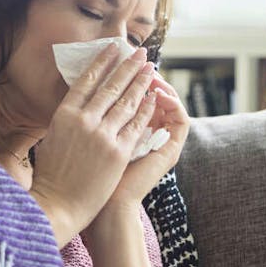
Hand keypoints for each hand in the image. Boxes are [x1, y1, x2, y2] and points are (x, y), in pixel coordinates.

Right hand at [28, 44, 159, 246]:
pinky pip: (136, 125)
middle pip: (111, 86)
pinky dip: (146, 109)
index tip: (113, 49)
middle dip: (128, 66)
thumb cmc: (51, 176)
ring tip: (150, 68)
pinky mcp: (118, 152)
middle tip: (140, 53)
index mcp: (63, 115)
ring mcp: (102, 136)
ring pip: (127, 102)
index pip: (87, 80)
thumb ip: (67, 120)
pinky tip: (153, 97)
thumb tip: (78, 105)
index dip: (102, 62)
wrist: (59, 204)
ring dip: (141, 82)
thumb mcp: (51, 138)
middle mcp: (84, 121)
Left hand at [99, 72, 190, 214]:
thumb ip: (94, 118)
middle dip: (144, 75)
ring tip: (149, 71)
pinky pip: (180, 119)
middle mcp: (150, 136)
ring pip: (171, 104)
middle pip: (154, 96)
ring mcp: (163, 143)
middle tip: (137, 57)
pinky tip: (159, 91)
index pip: (136, 97)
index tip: (117, 60)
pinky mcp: (171, 151)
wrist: (105, 209)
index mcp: (131, 133)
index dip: (128, 78)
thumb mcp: (90, 140)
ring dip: (160, 84)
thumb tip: (85, 89)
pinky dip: (172, 103)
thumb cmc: (88, 180)